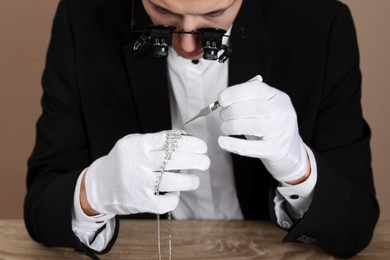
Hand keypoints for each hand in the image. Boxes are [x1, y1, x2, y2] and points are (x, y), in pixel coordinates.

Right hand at [84, 131, 209, 214]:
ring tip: (195, 179)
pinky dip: (175, 198)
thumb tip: (188, 140)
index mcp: (138, 145)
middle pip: (174, 160)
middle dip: (196, 160)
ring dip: (190, 180)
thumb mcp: (134, 143)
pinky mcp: (141, 202)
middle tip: (205, 161)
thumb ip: (157, 141)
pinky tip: (175, 193)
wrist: (99, 185)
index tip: (202, 146)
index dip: (190, 143)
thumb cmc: (124, 161)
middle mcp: (138, 163)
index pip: (169, 141)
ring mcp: (139, 184)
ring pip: (173, 182)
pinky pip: (165, 202)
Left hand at [218, 75, 308, 182]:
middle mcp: (282, 112)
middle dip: (231, 111)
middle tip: (223, 115)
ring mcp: (280, 132)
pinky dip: (233, 144)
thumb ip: (248, 100)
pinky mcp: (273, 150)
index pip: (257, 89)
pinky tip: (222, 141)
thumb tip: (223, 99)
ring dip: (231, 126)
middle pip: (253, 108)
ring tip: (225, 127)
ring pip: (252, 126)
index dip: (235, 92)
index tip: (222, 99)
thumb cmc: (271, 124)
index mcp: (278, 97)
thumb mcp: (265, 106)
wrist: (290, 149)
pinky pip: (250, 148)